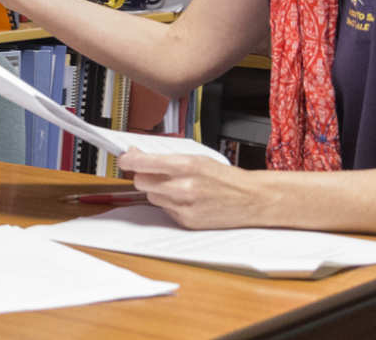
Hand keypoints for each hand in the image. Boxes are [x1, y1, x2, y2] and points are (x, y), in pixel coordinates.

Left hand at [118, 151, 259, 229]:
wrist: (250, 199)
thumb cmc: (225, 177)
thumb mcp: (198, 158)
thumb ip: (167, 158)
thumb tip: (138, 155)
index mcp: (186, 166)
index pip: (143, 163)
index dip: (129, 160)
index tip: (125, 158)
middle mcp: (183, 187)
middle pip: (141, 181)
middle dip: (143, 175)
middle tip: (153, 172)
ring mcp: (184, 206)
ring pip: (150, 196)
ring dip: (157, 190)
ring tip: (177, 186)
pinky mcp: (186, 221)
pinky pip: (163, 209)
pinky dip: (169, 203)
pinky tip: (185, 199)